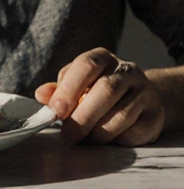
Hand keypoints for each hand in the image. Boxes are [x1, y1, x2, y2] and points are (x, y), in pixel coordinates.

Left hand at [35, 47, 164, 145]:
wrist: (137, 98)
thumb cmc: (95, 90)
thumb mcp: (75, 84)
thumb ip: (57, 90)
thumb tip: (41, 96)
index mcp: (102, 58)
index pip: (86, 65)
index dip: (69, 88)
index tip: (56, 110)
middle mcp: (127, 71)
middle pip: (106, 90)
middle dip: (83, 116)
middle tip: (68, 134)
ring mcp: (145, 92)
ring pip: (121, 114)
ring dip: (98, 132)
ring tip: (84, 139)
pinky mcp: (155, 115)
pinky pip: (134, 132)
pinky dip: (116, 140)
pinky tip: (105, 140)